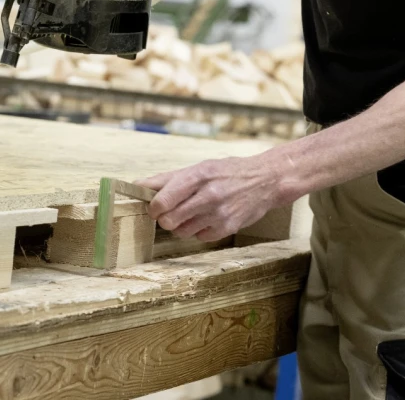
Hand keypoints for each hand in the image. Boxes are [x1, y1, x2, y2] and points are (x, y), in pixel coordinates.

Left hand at [141, 154, 289, 241]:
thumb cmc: (228, 171)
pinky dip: (198, 230)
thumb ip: (169, 178)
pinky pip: (199, 237)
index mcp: (198, 176)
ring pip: (181, 232)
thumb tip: (138, 184)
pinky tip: (207, 218)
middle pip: (168, 220)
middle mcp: (208, 196)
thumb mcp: (200, 167)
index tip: (155, 206)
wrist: (266, 180)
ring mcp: (218, 214)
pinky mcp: (227, 228)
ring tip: (192, 213)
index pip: (163, 200)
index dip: (153, 207)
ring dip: (181, 225)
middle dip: (165, 218)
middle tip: (172, 211)